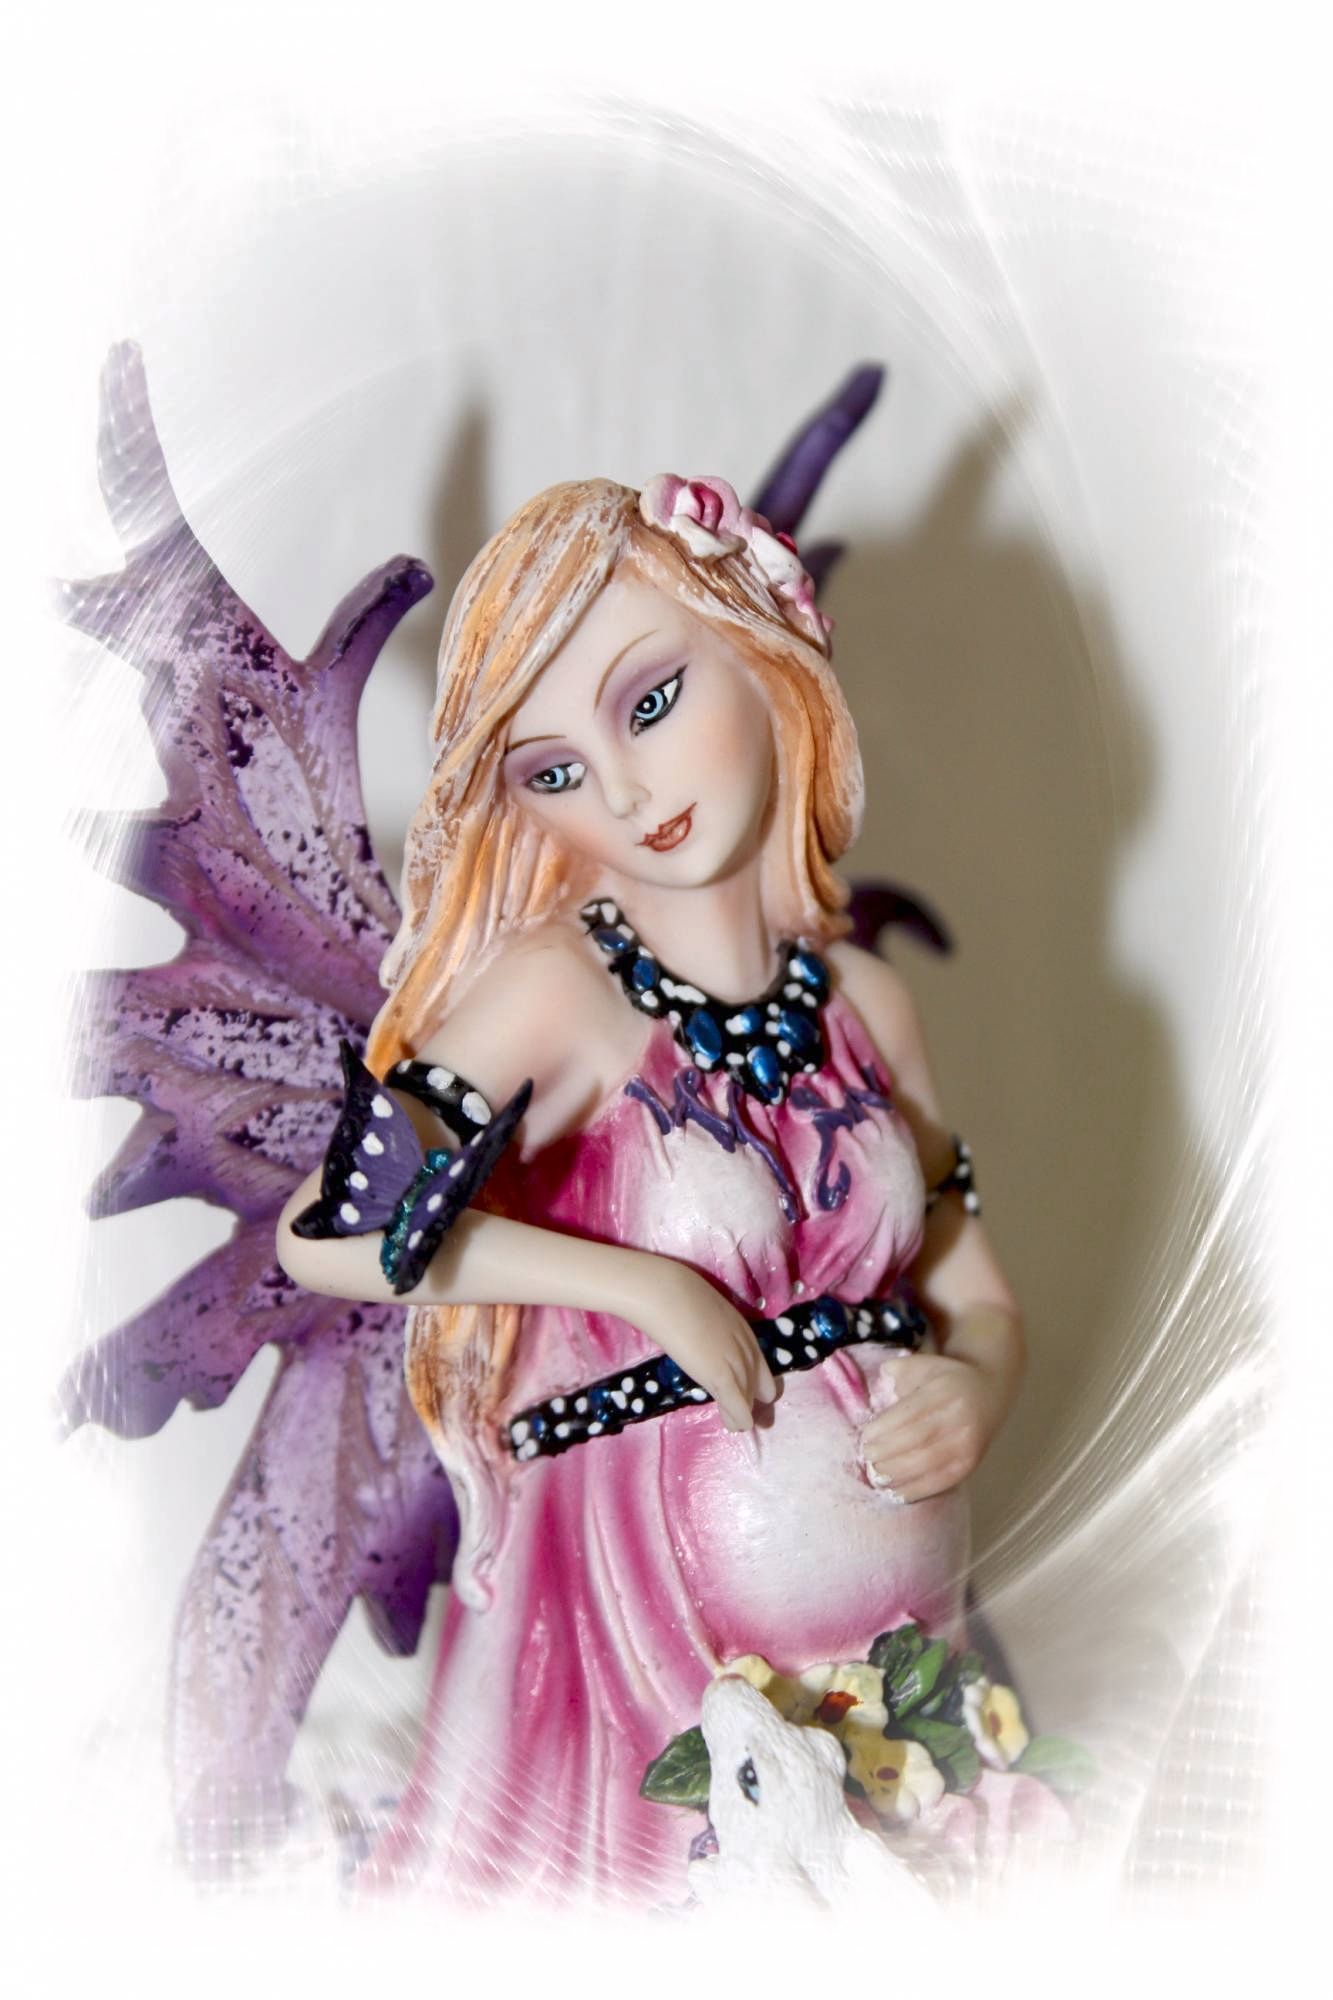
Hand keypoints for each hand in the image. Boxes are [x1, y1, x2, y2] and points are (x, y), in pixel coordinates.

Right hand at [634, 1259, 777, 1432]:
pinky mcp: (720, 1376)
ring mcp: (736, 1362)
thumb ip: (711, 1328)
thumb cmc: (676, 1294)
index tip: (748, 1392)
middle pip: (762, 1385)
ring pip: (749, 1397)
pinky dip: (739, 1418)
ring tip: (737, 1424)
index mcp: (743, 1330)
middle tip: (742, 1412)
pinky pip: (738, 1405)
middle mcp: (747, 1348)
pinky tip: (737, 1426)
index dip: (754, 1381)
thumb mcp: (704, 1311)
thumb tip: (700, 1336)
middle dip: (754, 1400)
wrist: (666, 1293)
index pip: (760, 1365)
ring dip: (743, 1412)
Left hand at [858, 1352, 1004, 1501]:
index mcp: (945, 1392)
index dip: (886, 1427)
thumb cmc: (948, 1380)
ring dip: (898, 1472)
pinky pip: (942, 1481)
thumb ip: (902, 1367)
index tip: (865, 1437)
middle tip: (867, 1457)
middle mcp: (958, 1418)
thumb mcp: (927, 1364)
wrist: (990, 1394)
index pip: (911, 1412)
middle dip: (887, 1451)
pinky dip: (918, 1490)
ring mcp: (966, 1444)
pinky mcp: (970, 1464)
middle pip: (918, 1439)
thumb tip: (883, 1374)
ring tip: (877, 1475)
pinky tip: (897, 1493)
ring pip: (928, 1462)